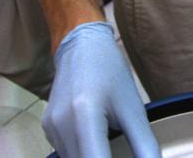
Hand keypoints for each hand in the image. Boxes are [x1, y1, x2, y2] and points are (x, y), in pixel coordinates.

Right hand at [42, 22, 158, 157]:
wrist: (82, 45)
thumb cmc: (110, 72)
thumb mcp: (134, 109)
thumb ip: (144, 145)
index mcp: (85, 117)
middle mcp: (61, 125)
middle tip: (120, 151)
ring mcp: (51, 128)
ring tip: (110, 145)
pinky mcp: (48, 128)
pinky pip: (66, 152)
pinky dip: (83, 153)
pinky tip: (95, 140)